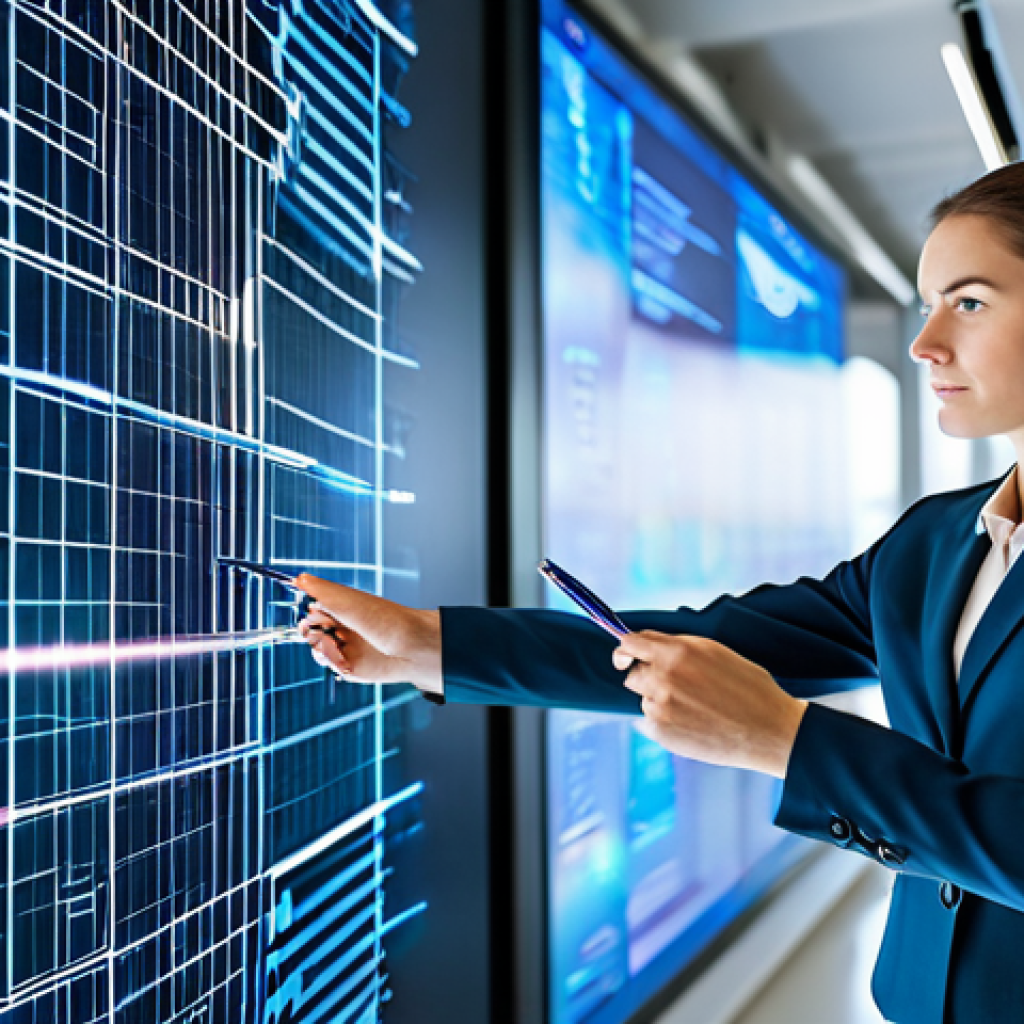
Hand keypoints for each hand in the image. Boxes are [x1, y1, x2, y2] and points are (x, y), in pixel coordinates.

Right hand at [295, 574, 441, 689]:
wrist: (409, 647)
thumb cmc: (384, 619)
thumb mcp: (348, 600)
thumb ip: (321, 590)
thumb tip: (298, 578)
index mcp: (344, 608)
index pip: (314, 607)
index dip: (309, 610)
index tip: (312, 611)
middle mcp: (345, 627)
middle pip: (311, 629)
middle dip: (309, 630)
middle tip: (319, 628)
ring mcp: (347, 647)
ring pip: (317, 648)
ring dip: (318, 646)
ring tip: (330, 644)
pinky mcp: (350, 666)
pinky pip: (329, 665)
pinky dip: (328, 661)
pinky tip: (339, 657)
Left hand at [613, 631, 806, 778]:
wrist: (768, 730)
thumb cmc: (748, 688)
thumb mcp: (716, 652)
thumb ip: (678, 646)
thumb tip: (648, 644)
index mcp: (676, 652)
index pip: (630, 643)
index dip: (625, 649)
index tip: (624, 656)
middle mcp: (662, 677)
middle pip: (632, 674)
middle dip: (648, 677)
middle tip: (678, 687)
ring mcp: (659, 707)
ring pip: (644, 699)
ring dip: (660, 701)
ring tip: (695, 708)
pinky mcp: (660, 732)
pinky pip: (650, 722)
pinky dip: (665, 722)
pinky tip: (693, 723)